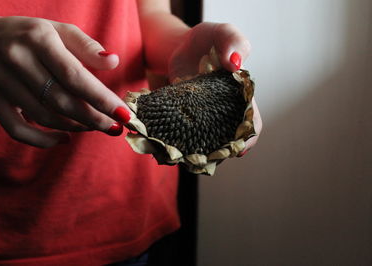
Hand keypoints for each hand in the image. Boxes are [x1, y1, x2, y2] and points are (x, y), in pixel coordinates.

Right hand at [0, 16, 130, 147]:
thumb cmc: (32, 35)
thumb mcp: (60, 30)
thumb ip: (86, 46)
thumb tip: (113, 61)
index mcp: (38, 40)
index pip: (75, 76)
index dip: (101, 99)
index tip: (124, 114)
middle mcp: (17, 61)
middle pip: (61, 101)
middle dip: (94, 118)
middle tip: (115, 127)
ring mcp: (1, 83)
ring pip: (44, 117)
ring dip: (76, 127)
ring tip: (96, 126)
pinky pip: (17, 130)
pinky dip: (43, 140)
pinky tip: (65, 138)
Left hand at [168, 22, 261, 153]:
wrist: (181, 46)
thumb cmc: (209, 40)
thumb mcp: (223, 33)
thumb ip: (233, 42)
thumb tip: (235, 64)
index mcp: (241, 96)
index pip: (251, 122)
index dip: (249, 138)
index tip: (239, 149)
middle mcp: (224, 111)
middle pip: (228, 140)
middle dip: (220, 152)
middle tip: (206, 158)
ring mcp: (204, 117)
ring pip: (206, 142)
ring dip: (198, 152)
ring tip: (186, 157)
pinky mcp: (185, 117)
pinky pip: (185, 134)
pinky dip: (179, 142)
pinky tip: (170, 147)